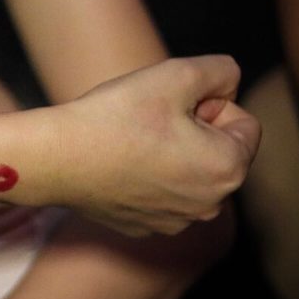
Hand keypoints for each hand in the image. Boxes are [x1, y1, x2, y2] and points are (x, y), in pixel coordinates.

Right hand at [55, 55, 260, 235]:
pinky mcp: (143, 227)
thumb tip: (227, 83)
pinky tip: (117, 165)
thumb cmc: (113, 118)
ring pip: (187, 175)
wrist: (54, 159)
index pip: (244, 123)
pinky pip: (158, 195)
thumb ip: (220, 70)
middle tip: (149, 121)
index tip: (170, 106)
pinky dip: (145, 178)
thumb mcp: (175, 74)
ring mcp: (174, 222)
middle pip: (217, 152)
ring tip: (131, 142)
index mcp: (228, 169)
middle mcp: (209, 206)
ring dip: (170, 155)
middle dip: (193, 132)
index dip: (208, 104)